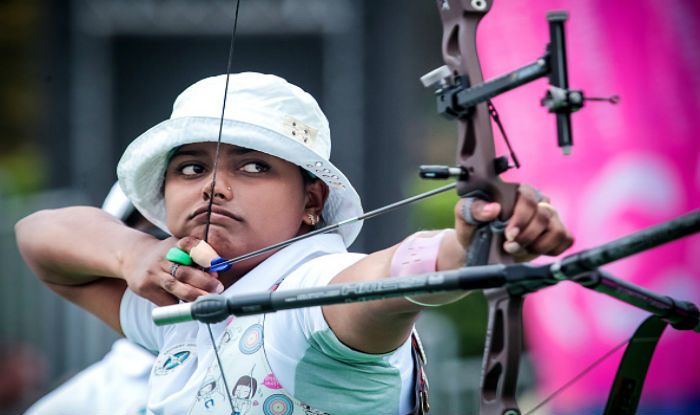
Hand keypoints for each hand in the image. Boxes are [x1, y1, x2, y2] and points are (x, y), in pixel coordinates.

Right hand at [122, 236, 223, 305]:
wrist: (133, 256)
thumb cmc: (165, 255)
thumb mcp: (179, 248)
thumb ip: (197, 260)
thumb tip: (215, 274)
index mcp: (175, 244)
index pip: (189, 245)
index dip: (204, 254)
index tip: (216, 263)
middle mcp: (163, 258)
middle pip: (184, 270)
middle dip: (204, 281)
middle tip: (217, 288)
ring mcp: (153, 273)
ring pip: (174, 286)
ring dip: (193, 294)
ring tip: (207, 299)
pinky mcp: (145, 287)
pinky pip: (165, 300)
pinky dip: (179, 304)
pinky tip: (189, 306)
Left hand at [454, 184, 572, 261]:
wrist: (479, 248)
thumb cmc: (474, 228)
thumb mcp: (465, 216)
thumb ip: (474, 208)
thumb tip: (493, 208)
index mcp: (517, 191)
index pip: (528, 199)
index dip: (520, 218)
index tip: (509, 234)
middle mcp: (537, 201)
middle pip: (544, 216)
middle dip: (526, 236)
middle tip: (509, 246)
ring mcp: (550, 217)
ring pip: (556, 230)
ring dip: (537, 245)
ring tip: (518, 249)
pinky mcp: (557, 233)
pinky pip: (565, 239)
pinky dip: (550, 249)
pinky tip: (532, 250)